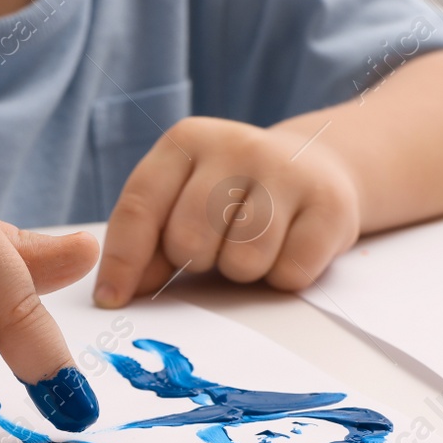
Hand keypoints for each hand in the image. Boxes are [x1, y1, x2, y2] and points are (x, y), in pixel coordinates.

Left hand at [92, 117, 361, 306]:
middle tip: (218, 247)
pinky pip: (290, 272)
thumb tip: (117, 293)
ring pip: (243, 260)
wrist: (317, 169)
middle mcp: (235, 145)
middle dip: (198, 261)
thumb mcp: (182, 204)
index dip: (122, 261)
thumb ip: (147, 243)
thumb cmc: (233, 199)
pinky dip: (285, 276)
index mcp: (185, 142)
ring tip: (255, 245)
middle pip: (190, 239)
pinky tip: (290, 247)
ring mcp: (287, 169)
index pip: (140, 205)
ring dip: (244, 271)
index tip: (112, 301)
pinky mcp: (330, 203)